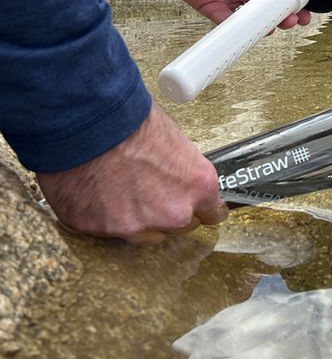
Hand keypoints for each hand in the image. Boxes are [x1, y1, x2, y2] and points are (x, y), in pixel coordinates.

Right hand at [36, 104, 227, 244]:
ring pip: (149, 235)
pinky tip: (103, 195)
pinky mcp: (104, 231)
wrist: (91, 126)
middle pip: (182, 226)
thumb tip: (179, 176)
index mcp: (198, 185)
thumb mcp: (175, 139)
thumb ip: (183, 170)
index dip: (204, 207)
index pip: (213, 212)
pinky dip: (109, 218)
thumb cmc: (134, 123)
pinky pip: (113, 231)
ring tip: (127, 193)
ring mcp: (138, 227)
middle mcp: (173, 212)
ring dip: (143, 220)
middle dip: (172, 211)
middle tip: (155, 191)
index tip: (200, 206)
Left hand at [140, 0, 311, 25]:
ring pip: (246, 16)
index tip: (301, 7)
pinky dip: (231, 27)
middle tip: (290, 21)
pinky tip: (242, 30)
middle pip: (266, 4)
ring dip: (258, 24)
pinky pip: (220, 18)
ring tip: (270, 28)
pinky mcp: (204, 0)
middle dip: (280, 14)